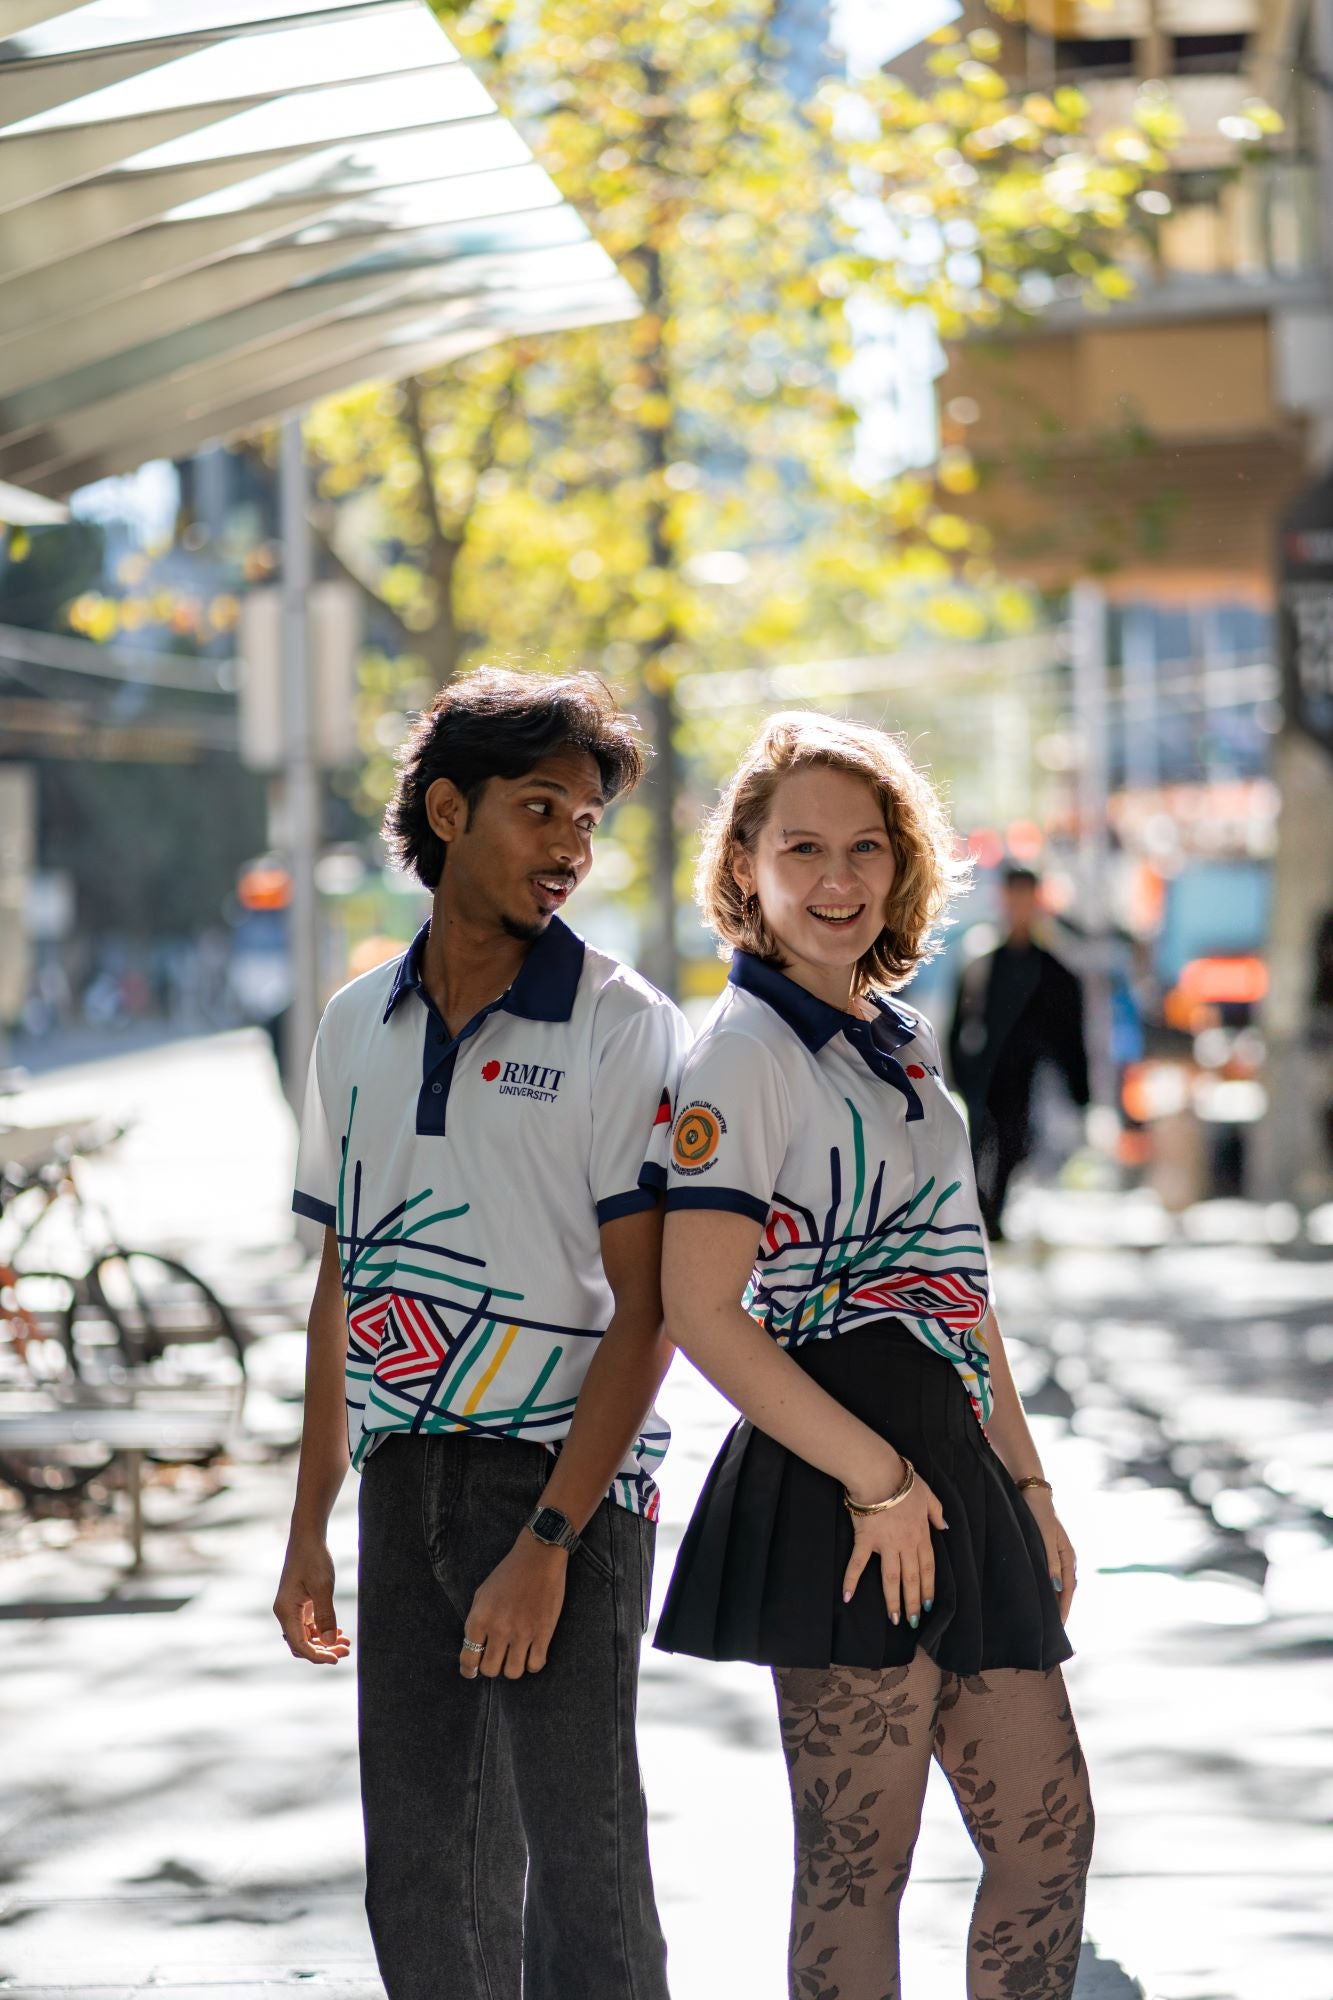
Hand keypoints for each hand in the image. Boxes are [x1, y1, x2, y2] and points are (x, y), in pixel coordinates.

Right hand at [274, 1535, 350, 1664]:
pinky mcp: (299, 1604)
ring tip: (346, 1643)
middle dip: (323, 1651)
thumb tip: (330, 1643)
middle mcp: (285, 1613)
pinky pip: (308, 1627)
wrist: (308, 1538)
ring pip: (306, 1636)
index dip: (317, 1656)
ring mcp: (291, 1609)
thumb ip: (326, 1616)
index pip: (299, 1644)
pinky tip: (338, 1632)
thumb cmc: (314, 1559)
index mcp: (286, 1611)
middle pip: (302, 1644)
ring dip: (324, 1642)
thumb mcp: (322, 1587)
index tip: (336, 1658)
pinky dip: (322, 1632)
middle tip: (346, 1650)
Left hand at [460, 1532, 567, 1680]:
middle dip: (491, 1667)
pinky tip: (531, 1654)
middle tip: (497, 1658)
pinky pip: (535, 1665)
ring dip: (512, 1667)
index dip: (469, 1670)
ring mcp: (522, 1632)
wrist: (538, 1557)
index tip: (472, 1672)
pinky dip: (532, 1664)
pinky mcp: (543, 1633)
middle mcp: (499, 1629)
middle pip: (490, 1670)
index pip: (469, 1659)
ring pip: (513, 1672)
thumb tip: (476, 1647)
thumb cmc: (508, 1573)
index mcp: (480, 1618)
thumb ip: (477, 1621)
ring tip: (515, 1656)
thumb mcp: (482, 1594)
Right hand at [841, 1471, 946, 1627]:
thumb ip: (937, 1512)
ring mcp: (885, 1544)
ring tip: (895, 1619)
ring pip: (891, 1578)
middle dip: (914, 1601)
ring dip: (894, 1600)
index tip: (930, 1605)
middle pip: (912, 1577)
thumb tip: (945, 1527)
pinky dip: (851, 1580)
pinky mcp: (865, 1540)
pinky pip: (858, 1564)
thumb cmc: (903, 1481)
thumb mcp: (929, 1494)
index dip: (929, 1587)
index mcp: (921, 1534)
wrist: (879, 1473)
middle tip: (913, 1621)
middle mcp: (905, 1544)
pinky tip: (847, 1597)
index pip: (927, 1566)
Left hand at [1022, 1488, 1076, 1616]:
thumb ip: (1050, 1561)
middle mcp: (1067, 1557)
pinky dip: (1050, 1589)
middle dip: (1062, 1609)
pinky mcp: (1049, 1550)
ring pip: (1061, 1584)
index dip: (1064, 1609)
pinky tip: (1042, 1595)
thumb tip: (1057, 1586)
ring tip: (1048, 1619)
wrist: (1032, 1491)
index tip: (1059, 1627)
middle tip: (1054, 1631)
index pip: (1068, 1590)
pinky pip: (1053, 1575)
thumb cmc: (1037, 1513)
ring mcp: (1059, 1554)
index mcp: (1068, 1556)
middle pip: (1067, 1590)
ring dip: (1056, 1600)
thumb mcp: (1043, 1536)